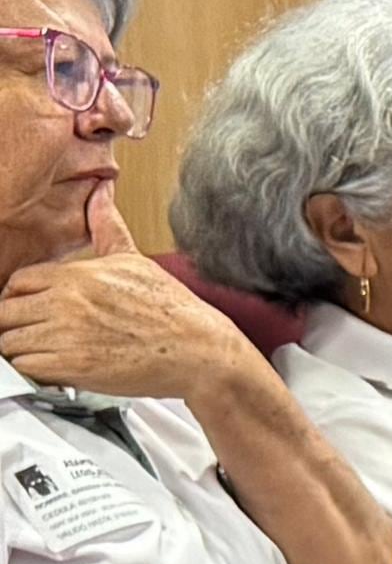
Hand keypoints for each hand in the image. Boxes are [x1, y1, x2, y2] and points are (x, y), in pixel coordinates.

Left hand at [0, 193, 261, 401]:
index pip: (17, 282)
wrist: (200, 350)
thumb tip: (100, 193)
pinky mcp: (72, 367)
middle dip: (14, 324)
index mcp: (77, 275)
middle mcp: (67, 302)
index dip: (18, 297)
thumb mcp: (136, 262)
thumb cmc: (173, 311)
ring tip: (44, 351)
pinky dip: (33, 370)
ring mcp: (67, 335)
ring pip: (9, 342)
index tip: (29, 308)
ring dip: (21, 349)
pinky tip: (53, 367)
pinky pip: (26, 368)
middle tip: (35, 333)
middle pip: (6, 312)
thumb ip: (106, 226)